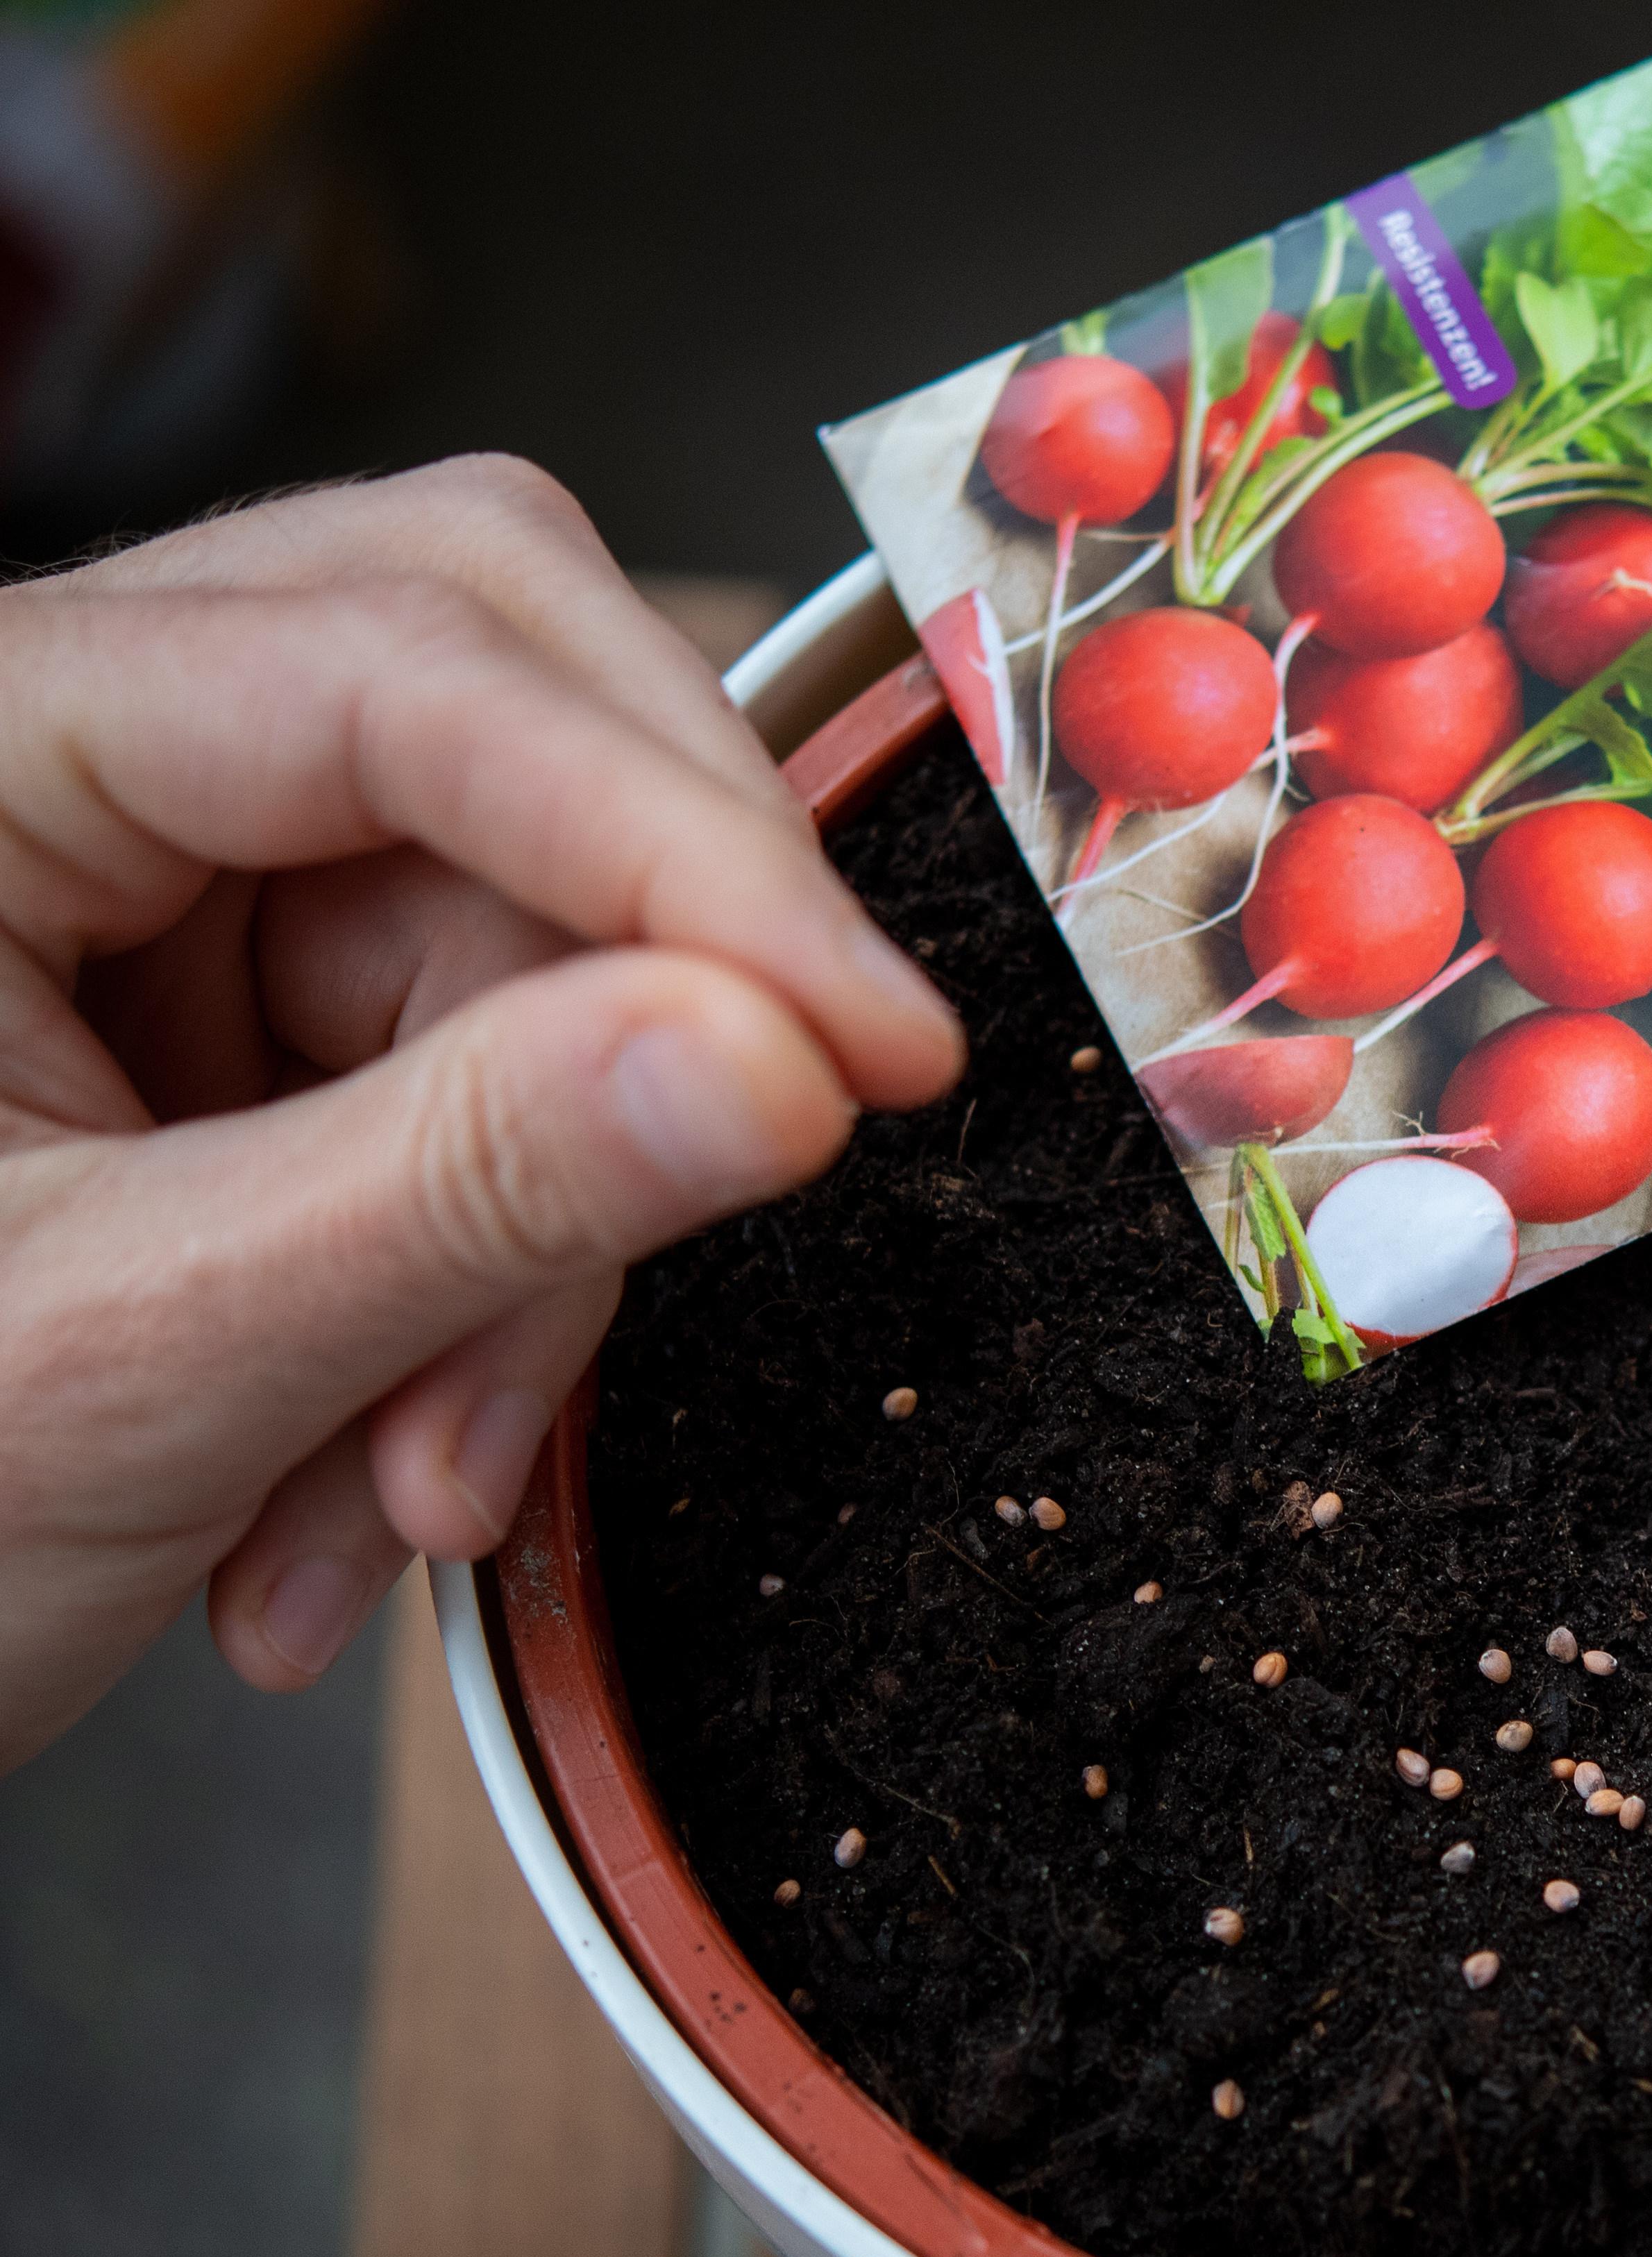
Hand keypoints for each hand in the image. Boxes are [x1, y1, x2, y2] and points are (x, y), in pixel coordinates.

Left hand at [0, 458, 962, 1767]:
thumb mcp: (134, 1356)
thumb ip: (468, 1187)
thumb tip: (783, 1055)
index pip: (393, 672)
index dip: (679, 844)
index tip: (869, 1037)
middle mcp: (60, 749)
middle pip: (492, 702)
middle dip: (630, 993)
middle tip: (765, 1149)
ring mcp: (154, 874)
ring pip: (527, 928)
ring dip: (535, 1240)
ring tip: (415, 1487)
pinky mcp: (241, 1002)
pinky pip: (496, 1068)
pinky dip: (493, 1290)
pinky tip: (377, 1464)